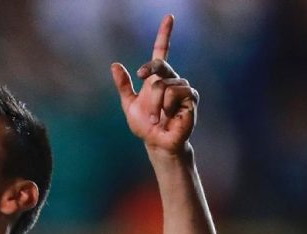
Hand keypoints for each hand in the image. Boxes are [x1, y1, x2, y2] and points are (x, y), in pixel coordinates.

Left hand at [111, 15, 198, 154]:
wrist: (156, 142)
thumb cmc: (145, 126)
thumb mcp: (129, 104)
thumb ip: (123, 85)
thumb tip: (114, 65)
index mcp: (157, 78)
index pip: (162, 51)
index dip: (165, 34)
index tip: (169, 17)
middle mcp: (172, 80)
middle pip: (161, 63)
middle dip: (151, 68)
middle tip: (142, 75)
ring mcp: (183, 88)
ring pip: (165, 84)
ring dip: (156, 103)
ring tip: (157, 117)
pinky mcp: (192, 98)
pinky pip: (176, 93)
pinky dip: (167, 106)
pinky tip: (168, 116)